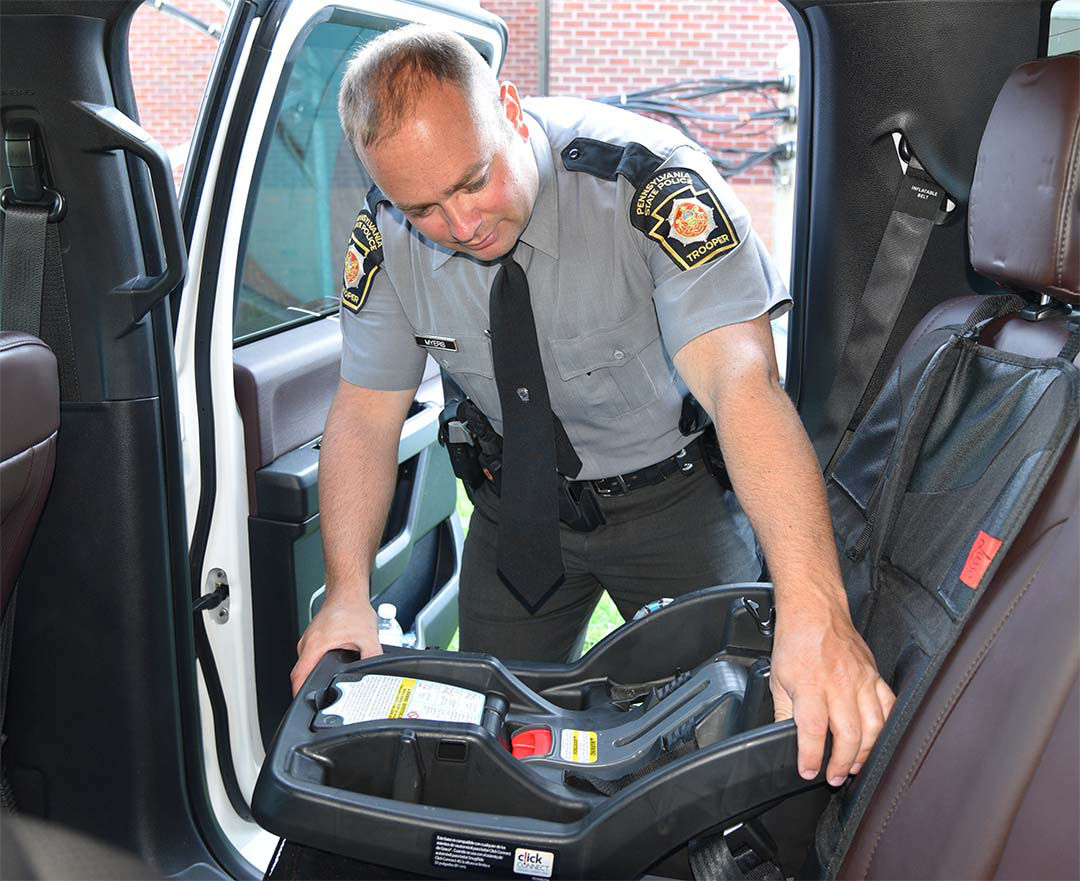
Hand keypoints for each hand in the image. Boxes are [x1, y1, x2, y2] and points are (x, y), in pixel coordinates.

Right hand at [291, 591, 381, 695]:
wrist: (347, 591)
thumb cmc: (352, 608)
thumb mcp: (368, 636)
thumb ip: (373, 656)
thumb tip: (375, 672)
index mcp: (315, 644)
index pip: (299, 677)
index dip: (300, 694)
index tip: (304, 705)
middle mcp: (308, 642)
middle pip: (301, 674)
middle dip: (310, 688)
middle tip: (322, 698)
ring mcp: (309, 640)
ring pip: (306, 665)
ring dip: (315, 674)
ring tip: (327, 683)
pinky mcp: (313, 637)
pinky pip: (311, 656)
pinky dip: (318, 664)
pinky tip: (330, 665)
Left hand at [770, 595, 895, 785]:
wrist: (815, 610)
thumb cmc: (795, 641)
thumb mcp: (777, 678)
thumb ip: (784, 712)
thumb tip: (784, 738)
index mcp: (810, 684)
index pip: (813, 730)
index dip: (811, 757)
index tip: (808, 772)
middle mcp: (838, 683)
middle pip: (849, 734)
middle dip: (843, 764)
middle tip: (835, 778)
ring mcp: (861, 679)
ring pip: (874, 726)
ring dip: (866, 752)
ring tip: (854, 766)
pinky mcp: (874, 675)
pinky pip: (889, 707)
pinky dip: (887, 728)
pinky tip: (877, 740)